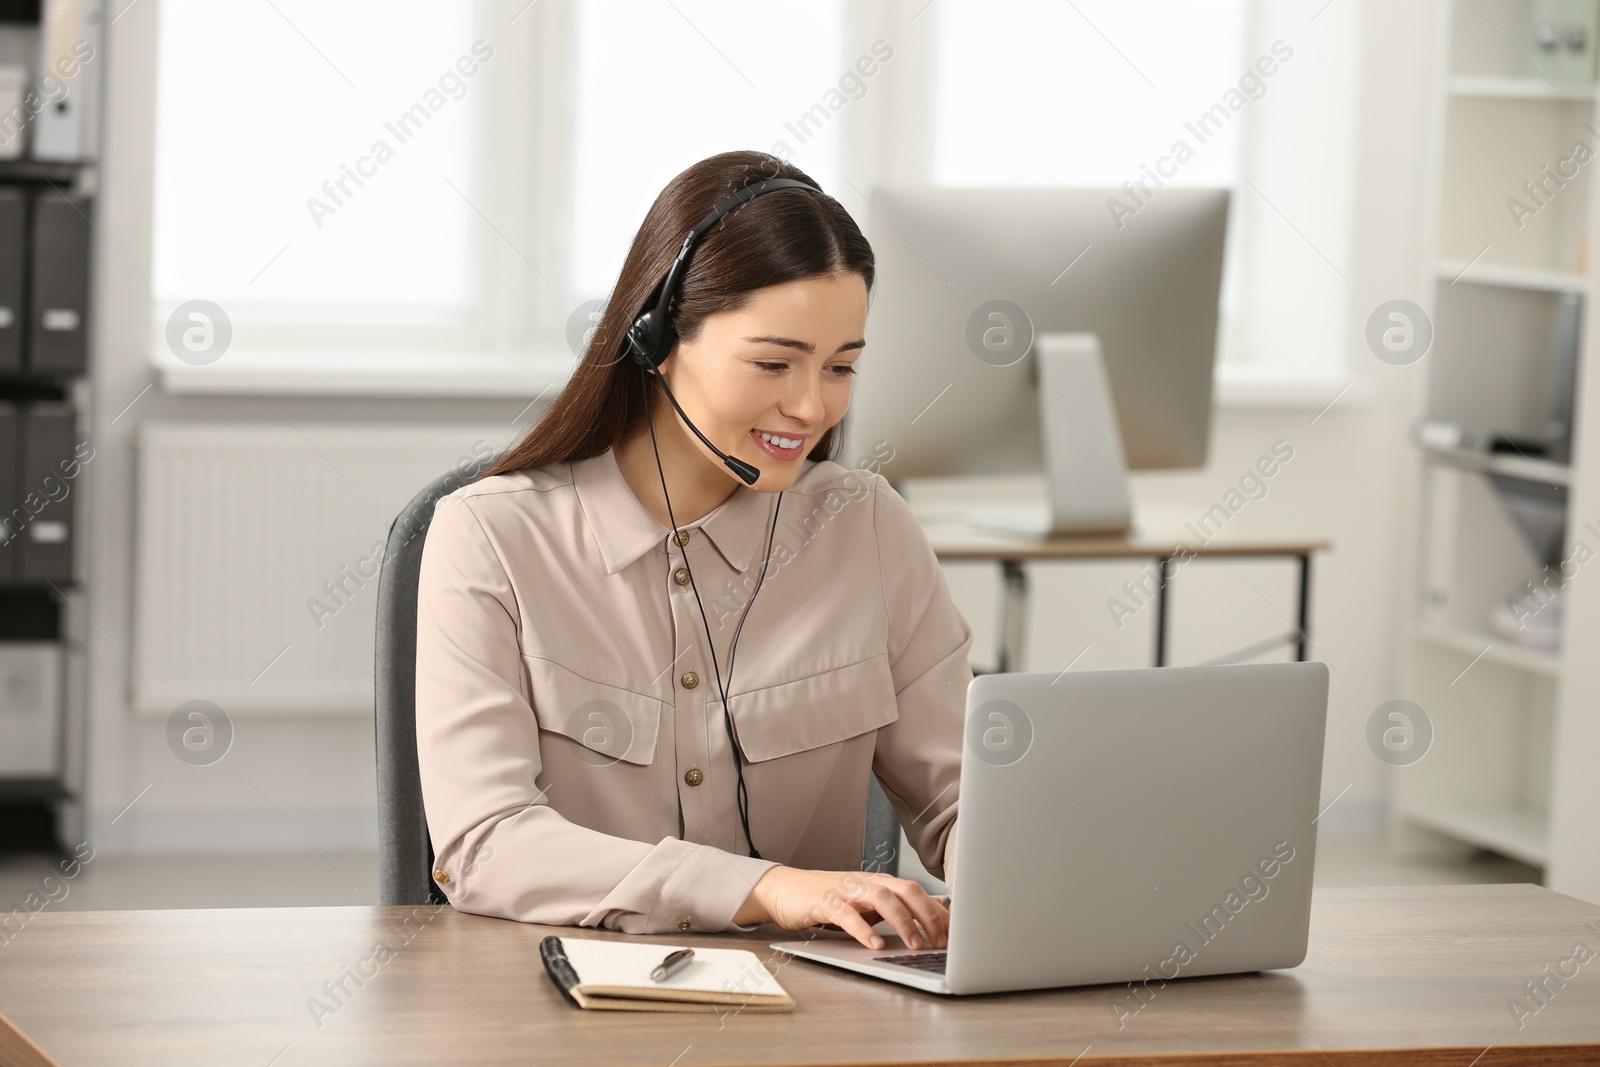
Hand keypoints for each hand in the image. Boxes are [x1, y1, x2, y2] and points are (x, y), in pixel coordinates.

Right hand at [734, 866, 948, 951]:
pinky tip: (874, 944)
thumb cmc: (827, 899)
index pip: (916, 891)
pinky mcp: (823, 901)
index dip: (937, 911)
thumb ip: (889, 911)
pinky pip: (846, 914)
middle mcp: (865, 882)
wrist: (783, 889)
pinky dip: (862, 929)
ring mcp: (844, 889)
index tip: (954, 933)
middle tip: (941, 941)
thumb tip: (926, 924)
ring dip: (902, 922)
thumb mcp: (862, 905)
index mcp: (878, 883)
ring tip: (914, 945)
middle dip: (928, 916)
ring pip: (881, 897)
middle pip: (905, 890)